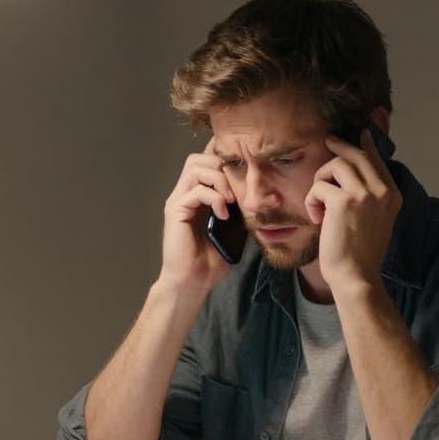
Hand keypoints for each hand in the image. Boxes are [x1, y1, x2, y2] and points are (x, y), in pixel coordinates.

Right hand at [157, 137, 236, 293]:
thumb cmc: (211, 260)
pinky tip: (222, 214)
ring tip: (231, 200)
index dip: (223, 158)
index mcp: (198, 195)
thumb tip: (263, 198)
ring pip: (195, 167)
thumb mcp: (235, 230)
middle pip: (198, 158)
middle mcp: (185, 193)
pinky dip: (213, 198)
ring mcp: (178, 200)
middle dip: (221, 166)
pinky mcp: (175, 210)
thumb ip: (241, 210)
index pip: (206, 162)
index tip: (244, 167)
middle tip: (237, 189)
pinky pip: (195, 190)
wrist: (193, 281)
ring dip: (218, 179)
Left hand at [304, 129, 402, 292]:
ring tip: (319, 204)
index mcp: (393, 195)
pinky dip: (312, 201)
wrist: (356, 276)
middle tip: (328, 140)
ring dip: (320, 181)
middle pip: (357, 154)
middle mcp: (383, 191)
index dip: (364, 144)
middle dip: (339, 146)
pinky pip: (319, 186)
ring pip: (335, 165)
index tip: (358, 133)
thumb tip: (351, 171)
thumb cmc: (359, 252)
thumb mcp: (374, 219)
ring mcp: (365, 194)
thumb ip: (369, 196)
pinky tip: (317, 219)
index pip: (377, 160)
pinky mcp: (344, 201)